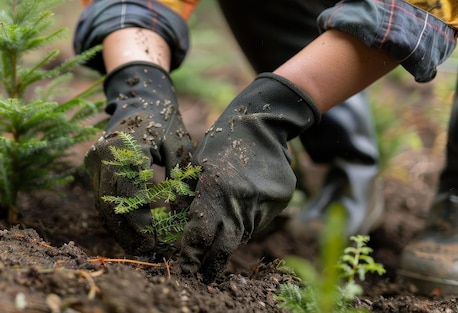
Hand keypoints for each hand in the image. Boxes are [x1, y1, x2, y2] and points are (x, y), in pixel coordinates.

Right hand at [85, 62, 193, 256]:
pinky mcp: (91, 167)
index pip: (130, 195)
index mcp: (127, 148)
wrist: (139, 99)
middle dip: (129, 233)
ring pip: (103, 205)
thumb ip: (181, 180)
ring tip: (141, 247)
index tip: (157, 242)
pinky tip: (132, 230)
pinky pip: (101, 198)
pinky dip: (116, 216)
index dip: (141, 223)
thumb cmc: (165, 122)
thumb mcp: (180, 147)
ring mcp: (93, 161)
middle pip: (111, 205)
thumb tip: (182, 218)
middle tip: (148, 251)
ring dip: (121, 229)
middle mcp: (104, 155)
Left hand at [179, 73, 319, 281]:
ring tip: (221, 230)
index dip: (190, 256)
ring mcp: (262, 204)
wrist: (261, 126)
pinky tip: (241, 207)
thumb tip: (178, 230)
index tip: (183, 270)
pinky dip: (246, 224)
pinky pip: (258, 224)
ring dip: (229, 240)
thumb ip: (185, 200)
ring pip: (242, 236)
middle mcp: (238, 202)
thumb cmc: (219, 145)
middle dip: (210, 266)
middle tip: (202, 278)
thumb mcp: (194, 168)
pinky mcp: (278, 203)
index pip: (199, 236)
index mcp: (213, 192)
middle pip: (223, 248)